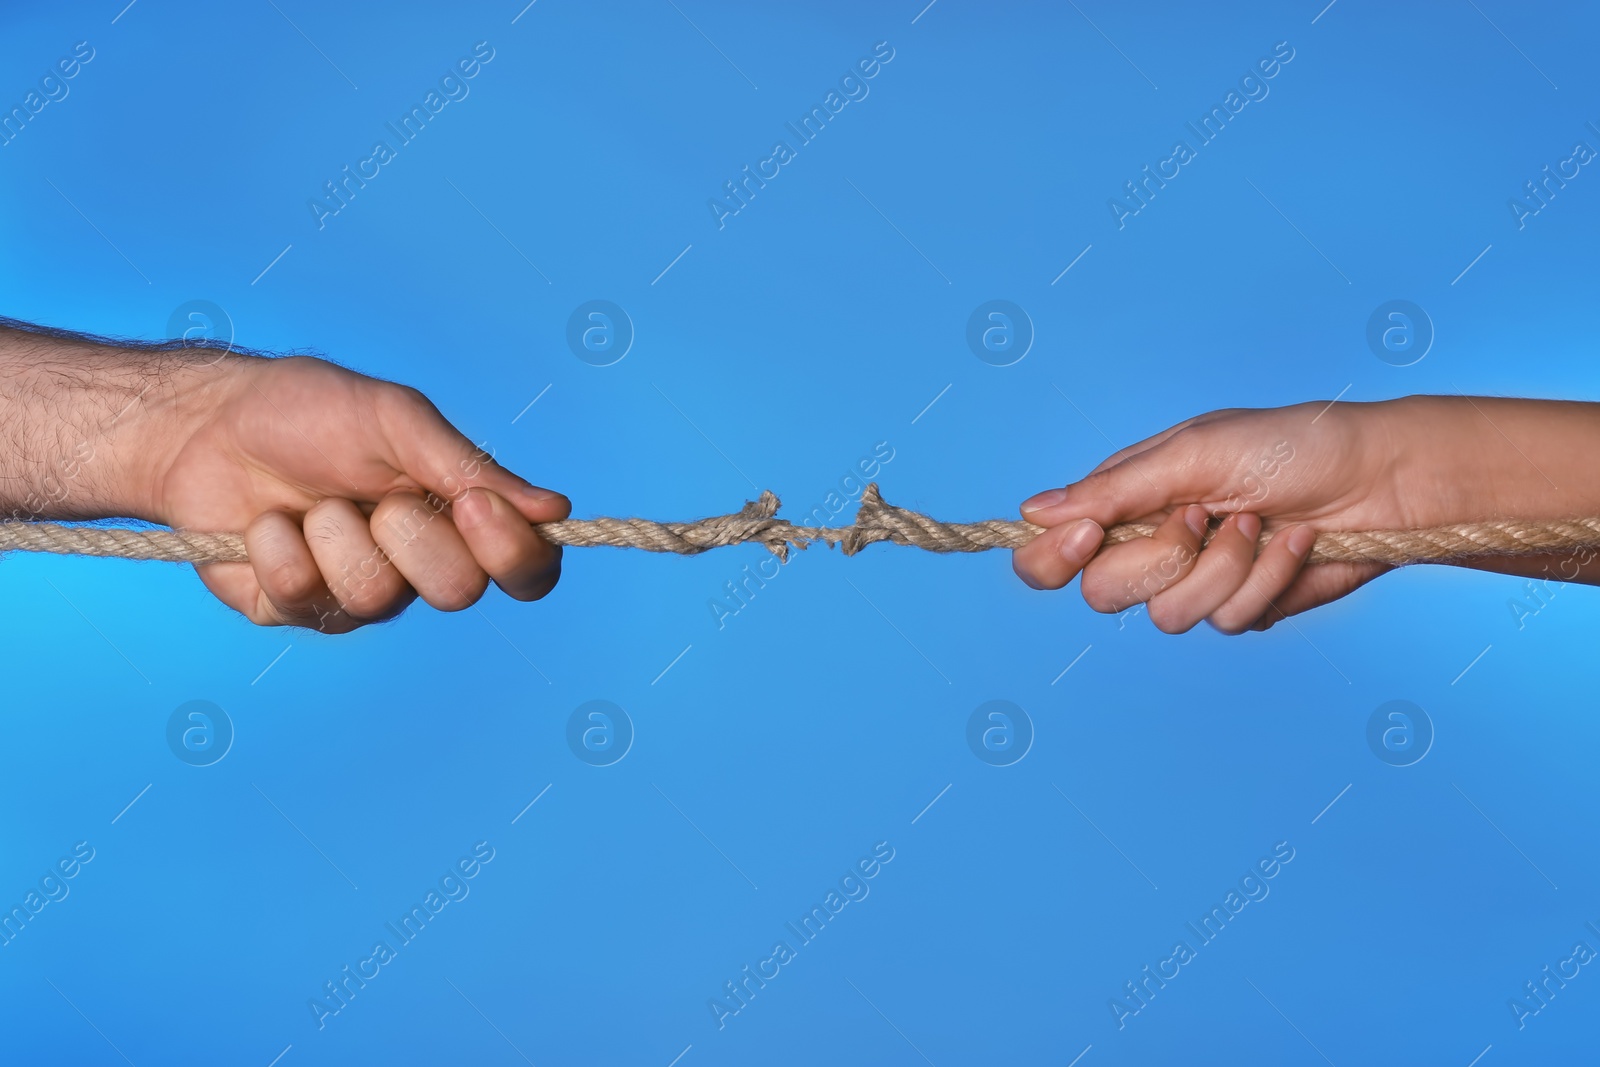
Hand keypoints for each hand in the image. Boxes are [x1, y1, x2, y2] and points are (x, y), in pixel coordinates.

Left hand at [140, 355, 567, 631]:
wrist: (206, 426)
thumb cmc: (309, 412)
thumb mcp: (396, 420)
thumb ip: (469, 467)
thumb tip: (553, 510)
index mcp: (461, 521)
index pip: (526, 571)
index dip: (512, 553)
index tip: (475, 508)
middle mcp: (419, 568)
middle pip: (459, 592)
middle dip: (412, 534)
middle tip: (376, 496)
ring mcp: (358, 596)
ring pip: (377, 598)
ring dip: (336, 534)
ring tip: (312, 503)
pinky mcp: (296, 611)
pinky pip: (304, 598)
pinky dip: (278, 546)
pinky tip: (265, 524)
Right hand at [1012, 397, 1599, 633]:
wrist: (1382, 481)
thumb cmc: (1292, 445)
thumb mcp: (1194, 452)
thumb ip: (1113, 490)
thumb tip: (1032, 512)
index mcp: (1128, 500)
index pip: (1054, 551)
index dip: (1053, 557)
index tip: (1088, 537)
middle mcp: (1153, 546)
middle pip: (1102, 593)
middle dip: (1158, 558)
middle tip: (1200, 518)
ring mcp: (1198, 582)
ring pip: (1168, 615)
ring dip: (1223, 566)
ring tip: (1259, 523)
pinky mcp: (1244, 608)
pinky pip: (1228, 622)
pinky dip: (1266, 579)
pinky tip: (1293, 543)